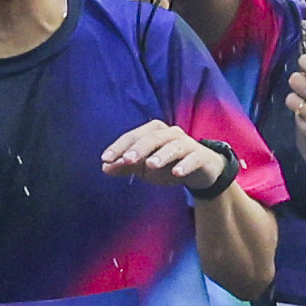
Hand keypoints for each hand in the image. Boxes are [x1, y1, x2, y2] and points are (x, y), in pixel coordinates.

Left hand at [101, 118, 238, 194]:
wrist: (200, 171)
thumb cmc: (168, 165)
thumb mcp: (144, 168)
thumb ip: (125, 166)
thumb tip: (104, 167)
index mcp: (153, 133)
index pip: (133, 136)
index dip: (119, 147)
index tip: (105, 159)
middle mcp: (170, 134)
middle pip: (152, 138)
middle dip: (139, 148)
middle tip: (127, 160)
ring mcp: (187, 144)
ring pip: (173, 146)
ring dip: (161, 155)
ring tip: (150, 165)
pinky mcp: (201, 156)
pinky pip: (192, 158)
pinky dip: (185, 164)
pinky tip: (176, 173)